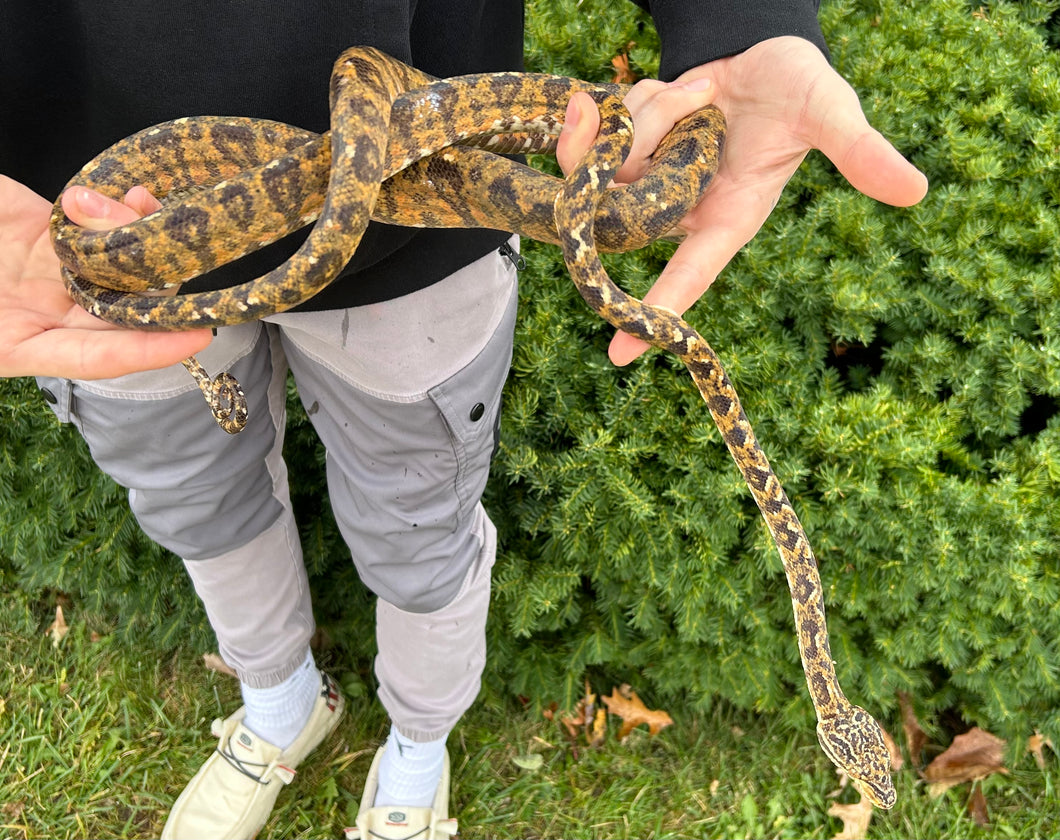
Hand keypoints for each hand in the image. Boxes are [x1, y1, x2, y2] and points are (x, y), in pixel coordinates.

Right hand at [0, 177, 208, 378]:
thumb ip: (13, 325)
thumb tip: (42, 310)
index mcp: (18, 342)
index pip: (94, 356)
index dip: (144, 351)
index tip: (194, 339)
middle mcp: (46, 311)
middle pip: (121, 308)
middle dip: (158, 284)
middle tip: (178, 250)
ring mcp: (50, 268)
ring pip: (118, 263)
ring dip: (141, 235)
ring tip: (139, 202)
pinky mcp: (47, 227)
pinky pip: (98, 222)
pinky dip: (121, 209)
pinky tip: (134, 192)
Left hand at [556, 36, 928, 364]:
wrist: (761, 52)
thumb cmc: (802, 91)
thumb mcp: (833, 114)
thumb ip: (862, 153)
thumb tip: (915, 191)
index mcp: (727, 220)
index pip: (691, 274)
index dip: (659, 310)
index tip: (620, 353)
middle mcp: (681, 211)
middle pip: (622, 213)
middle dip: (638, 156)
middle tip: (700, 103)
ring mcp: (648, 183)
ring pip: (612, 161)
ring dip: (657, 112)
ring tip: (707, 91)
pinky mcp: (626, 151)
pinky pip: (609, 127)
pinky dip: (642, 99)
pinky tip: (683, 88)